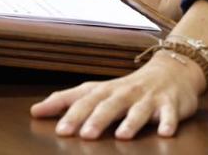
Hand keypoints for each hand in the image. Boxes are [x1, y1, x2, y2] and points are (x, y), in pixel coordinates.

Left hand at [30, 51, 204, 138]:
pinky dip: (168, 123)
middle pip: (109, 104)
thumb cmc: (128, 88)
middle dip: (96, 119)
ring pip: (139, 109)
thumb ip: (68, 101)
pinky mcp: (171, 104)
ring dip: (131, 122)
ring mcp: (149, 98)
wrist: (172, 70)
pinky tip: (164, 133)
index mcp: (106, 91)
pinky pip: (170, 114)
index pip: (83, 98)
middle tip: (83, 134)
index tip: (54, 126)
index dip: (69, 111)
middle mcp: (125, 92)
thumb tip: (35, 111)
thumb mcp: (99, 91)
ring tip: (122, 136)